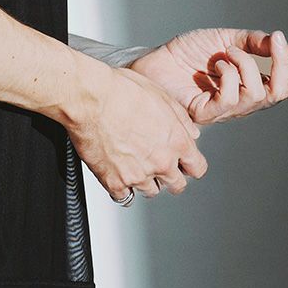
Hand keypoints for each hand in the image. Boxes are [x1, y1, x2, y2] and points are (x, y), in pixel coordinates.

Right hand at [67, 55, 207, 200]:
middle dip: (170, 176)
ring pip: (151, 191)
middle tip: (158, 164)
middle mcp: (161, 162)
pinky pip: (124, 197)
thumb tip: (191, 133)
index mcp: (176, 142)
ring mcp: (138, 175)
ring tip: (133, 163)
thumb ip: (181, 119)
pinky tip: (117, 173)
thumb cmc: (121, 91)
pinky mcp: (114, 182)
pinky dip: (122, 188)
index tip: (184, 163)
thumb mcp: (161, 95)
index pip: (197, 168)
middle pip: (177, 185)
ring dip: (145, 180)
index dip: (190, 165)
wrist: (89, 98)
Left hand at [128, 27, 287, 125]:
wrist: (154, 60)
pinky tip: (217, 64)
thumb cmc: (186, 53)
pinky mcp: (207, 113)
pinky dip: (230, 75)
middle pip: (280, 94)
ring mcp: (226, 109)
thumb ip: (252, 42)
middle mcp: (242, 100)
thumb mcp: (224, 39)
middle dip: (284, 66)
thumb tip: (277, 41)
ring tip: (228, 51)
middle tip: (277, 42)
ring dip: (247, 65)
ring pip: (257, 95)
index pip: (286, 87)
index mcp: (249, 84)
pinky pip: (232, 99)